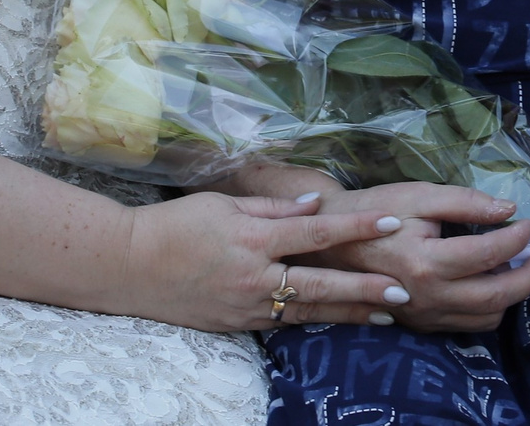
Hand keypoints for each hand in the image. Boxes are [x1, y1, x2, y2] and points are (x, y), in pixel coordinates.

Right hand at [122, 192, 405, 332]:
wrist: (126, 266)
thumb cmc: (175, 225)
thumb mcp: (224, 203)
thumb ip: (274, 207)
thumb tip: (316, 203)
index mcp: (253, 237)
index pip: (316, 230)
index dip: (356, 226)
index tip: (390, 222)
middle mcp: (254, 275)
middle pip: (320, 282)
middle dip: (365, 287)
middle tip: (403, 291)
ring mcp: (245, 305)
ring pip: (308, 309)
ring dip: (349, 311)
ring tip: (386, 313)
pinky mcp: (237, 325)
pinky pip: (283, 322)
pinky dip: (315, 319)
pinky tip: (341, 318)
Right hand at [319, 180, 529, 333]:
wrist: (335, 242)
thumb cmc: (377, 211)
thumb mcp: (421, 195)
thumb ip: (467, 203)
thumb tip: (508, 211)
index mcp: (426, 262)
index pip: (490, 255)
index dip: (519, 239)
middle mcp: (427, 297)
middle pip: (497, 297)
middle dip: (529, 276)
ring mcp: (423, 315)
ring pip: (486, 317)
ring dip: (511, 295)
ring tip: (516, 266)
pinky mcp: (421, 324)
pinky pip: (467, 324)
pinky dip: (487, 307)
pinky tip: (488, 280)